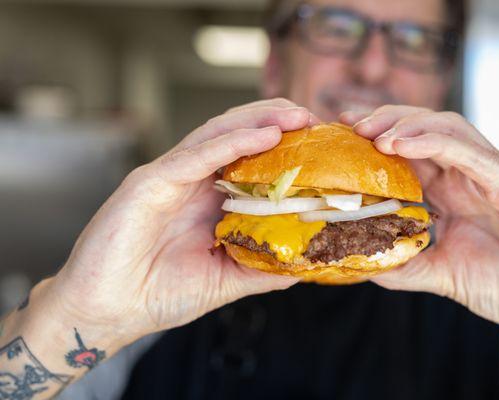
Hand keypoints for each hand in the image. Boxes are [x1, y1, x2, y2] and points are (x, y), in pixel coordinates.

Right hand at [45, 98, 316, 345]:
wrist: (107, 312)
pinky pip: (194, 156)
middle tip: (313, 116)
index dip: (285, 147)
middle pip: (237, 136)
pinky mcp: (149, 183)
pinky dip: (230, 142)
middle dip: (276, 120)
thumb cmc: (158, 295)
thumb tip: (306, 264)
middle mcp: (191, 182)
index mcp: (208, 200)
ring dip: (258, 119)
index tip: (320, 144)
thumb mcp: (225, 281)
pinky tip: (264, 135)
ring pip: (217, 134)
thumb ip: (263, 268)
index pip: (250, 160)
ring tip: (296, 114)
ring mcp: (170, 178)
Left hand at [340, 106, 498, 338]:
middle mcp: (471, 175)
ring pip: (448, 129)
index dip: (377, 136)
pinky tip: (402, 144)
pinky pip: (472, 153)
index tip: (342, 133)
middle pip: (426, 128)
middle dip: (386, 119)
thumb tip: (361, 262)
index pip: (412, 149)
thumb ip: (403, 265)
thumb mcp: (440, 273)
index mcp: (454, 190)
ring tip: (373, 133)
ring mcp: (494, 175)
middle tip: (350, 122)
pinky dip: (435, 143)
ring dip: (407, 124)